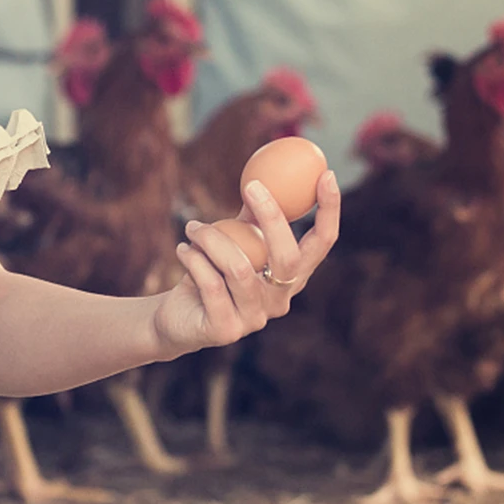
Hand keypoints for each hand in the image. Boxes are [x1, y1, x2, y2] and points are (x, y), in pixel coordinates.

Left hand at [151, 168, 340, 358]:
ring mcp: (255, 319)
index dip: (330, 211)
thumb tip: (265, 173)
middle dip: (273, 217)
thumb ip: (250, 217)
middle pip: (289, 257)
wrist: (173, 317)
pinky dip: (194, 259)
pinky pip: (211, 283)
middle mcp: (279, 300)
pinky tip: (183, 249)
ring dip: (212, 238)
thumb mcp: (232, 241)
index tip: (325, 174)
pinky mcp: (226, 330)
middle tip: (252, 186)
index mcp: (290, 278)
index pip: (322, 244)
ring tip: (192, 226)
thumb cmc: (207, 272)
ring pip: (240, 267)